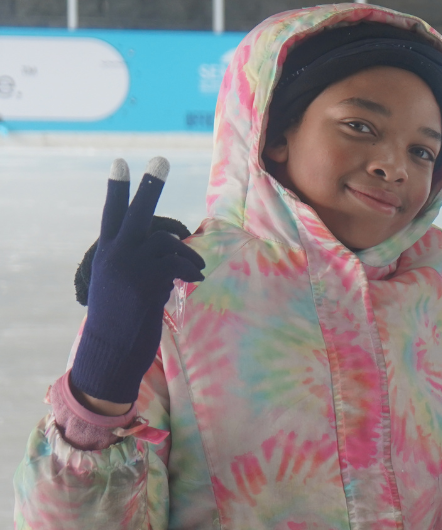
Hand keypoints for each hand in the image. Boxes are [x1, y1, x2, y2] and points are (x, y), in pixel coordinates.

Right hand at [71, 158, 204, 405]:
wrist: (112, 350)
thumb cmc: (121, 321)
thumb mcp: (121, 284)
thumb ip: (139, 261)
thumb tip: (171, 247)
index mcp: (105, 253)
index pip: (111, 214)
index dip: (117, 189)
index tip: (121, 162)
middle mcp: (114, 254)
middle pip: (136, 212)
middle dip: (150, 185)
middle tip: (161, 158)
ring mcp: (130, 266)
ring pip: (167, 242)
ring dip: (186, 255)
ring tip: (196, 271)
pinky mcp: (146, 280)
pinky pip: (177, 264)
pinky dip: (189, 270)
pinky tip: (194, 280)